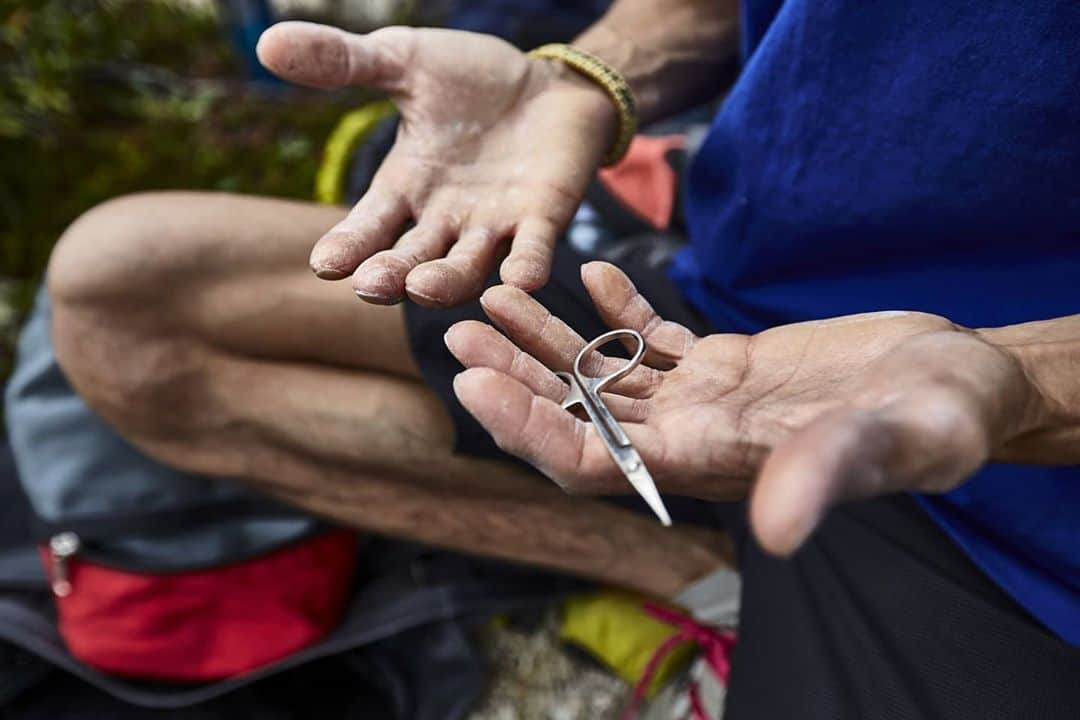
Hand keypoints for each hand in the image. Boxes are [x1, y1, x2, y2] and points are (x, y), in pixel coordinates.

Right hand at [257, 22, 615, 305]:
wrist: (549, 82)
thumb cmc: (472, 81)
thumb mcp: (404, 62)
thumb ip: (344, 62)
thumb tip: (267, 42)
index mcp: (405, 187)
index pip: (367, 226)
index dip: (348, 247)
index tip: (325, 265)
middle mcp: (444, 218)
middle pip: (411, 259)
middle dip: (391, 275)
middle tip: (370, 286)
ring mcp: (494, 225)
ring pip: (465, 267)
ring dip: (446, 282)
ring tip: (423, 288)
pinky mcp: (544, 220)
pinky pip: (533, 251)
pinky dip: (526, 266)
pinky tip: (521, 279)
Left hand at [444, 262, 1041, 554]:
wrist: (963, 385)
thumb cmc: (939, 420)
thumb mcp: (898, 443)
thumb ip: (834, 474)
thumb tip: (778, 529)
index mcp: (712, 461)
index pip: (593, 460)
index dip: (528, 429)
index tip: (473, 383)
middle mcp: (694, 436)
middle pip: (580, 415)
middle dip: (516, 377)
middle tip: (459, 327)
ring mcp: (708, 398)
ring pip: (606, 374)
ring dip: (550, 339)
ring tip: (498, 294)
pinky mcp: (730, 363)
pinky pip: (656, 337)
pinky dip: (621, 307)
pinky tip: (590, 272)